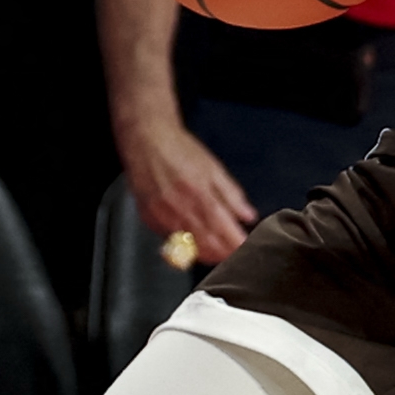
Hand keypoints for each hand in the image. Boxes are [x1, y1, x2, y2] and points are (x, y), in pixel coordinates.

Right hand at [120, 113, 254, 265]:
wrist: (146, 140)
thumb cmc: (180, 150)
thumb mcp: (213, 168)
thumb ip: (232, 195)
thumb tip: (248, 216)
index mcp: (201, 196)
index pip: (224, 232)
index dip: (236, 245)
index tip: (245, 247)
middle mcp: (180, 210)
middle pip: (207, 246)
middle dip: (223, 254)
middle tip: (233, 253)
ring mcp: (162, 218)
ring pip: (187, 249)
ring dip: (205, 253)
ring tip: (216, 251)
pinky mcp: (149, 220)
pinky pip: (169, 239)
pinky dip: (183, 242)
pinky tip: (192, 237)